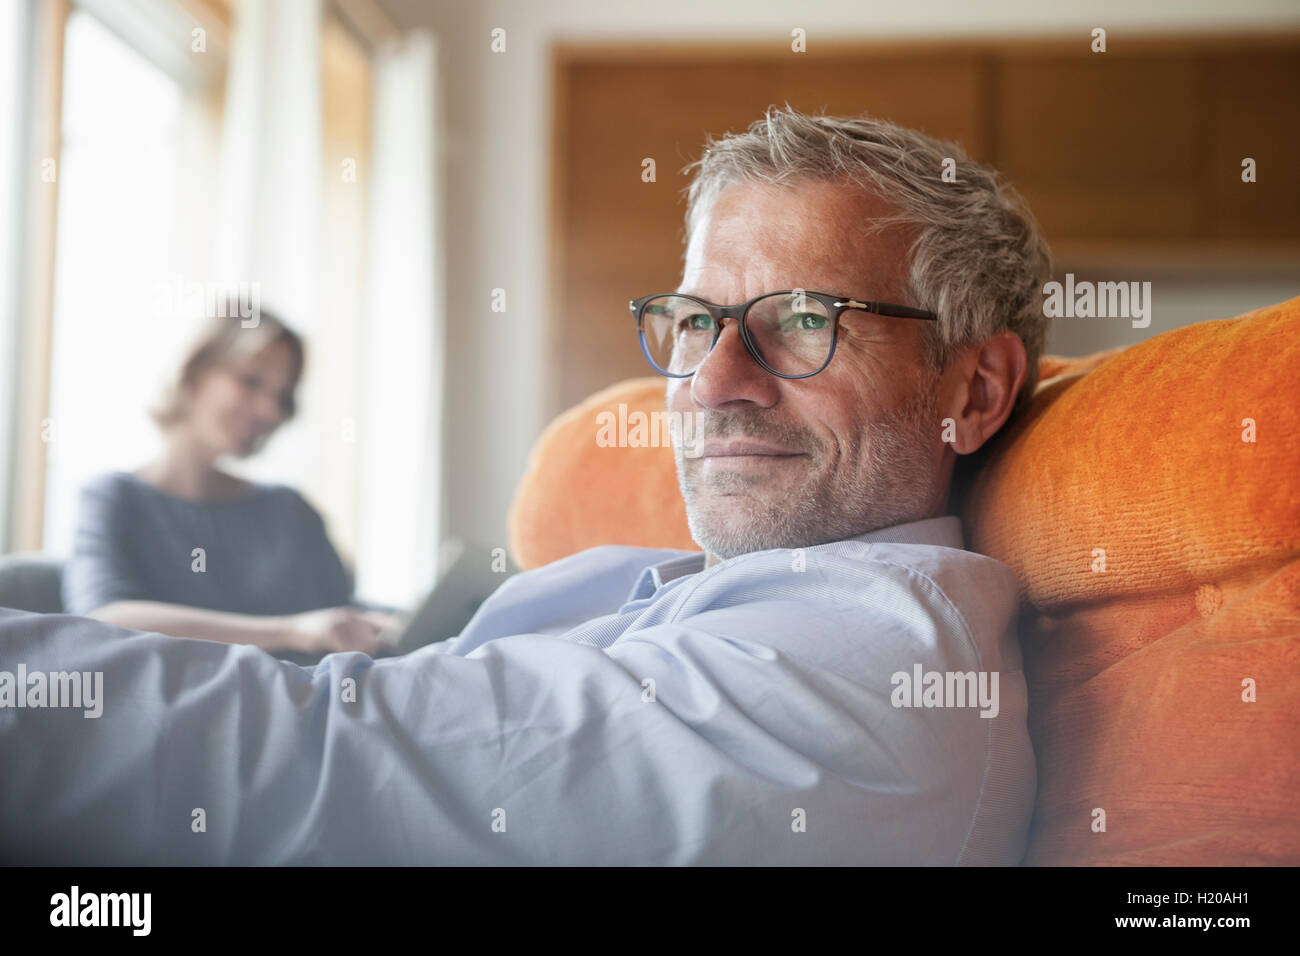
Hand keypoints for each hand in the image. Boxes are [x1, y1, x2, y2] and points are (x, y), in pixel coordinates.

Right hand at [280, 607, 402, 655]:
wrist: (291, 629)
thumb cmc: (317, 631)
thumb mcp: (338, 625)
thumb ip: (356, 631)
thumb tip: (378, 643)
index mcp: (353, 614)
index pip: (380, 619)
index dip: (394, 626)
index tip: (406, 633)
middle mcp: (348, 617)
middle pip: (372, 636)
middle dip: (374, 649)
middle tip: (370, 657)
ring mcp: (339, 623)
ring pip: (361, 644)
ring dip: (361, 655)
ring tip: (353, 659)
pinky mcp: (329, 633)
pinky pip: (346, 649)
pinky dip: (348, 656)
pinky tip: (344, 659)